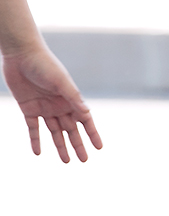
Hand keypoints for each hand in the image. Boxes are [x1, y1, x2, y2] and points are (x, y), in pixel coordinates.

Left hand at [1, 45, 101, 160]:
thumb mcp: (61, 81)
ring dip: (60, 146)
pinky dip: (35, 140)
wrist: (21, 54)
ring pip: (54, 132)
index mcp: (70, 99)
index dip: (92, 134)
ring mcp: (44, 108)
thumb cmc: (44, 64)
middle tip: (84, 160)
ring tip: (66, 161)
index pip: (85, 120)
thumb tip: (87, 114)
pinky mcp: (28, 108)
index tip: (99, 148)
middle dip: (78, 145)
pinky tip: (38, 153)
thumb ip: (73, 97)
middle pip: (71, 130)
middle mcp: (59, 105)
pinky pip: (33, 128)